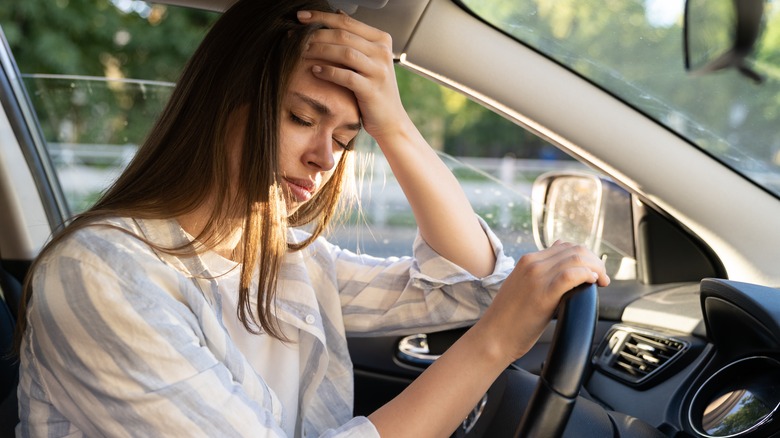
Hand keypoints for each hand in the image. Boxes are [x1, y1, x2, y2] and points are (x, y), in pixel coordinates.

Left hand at [297, 10, 407, 143]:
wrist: (390, 120)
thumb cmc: (374, 89)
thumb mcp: (369, 59)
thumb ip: (356, 38)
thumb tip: (339, 13)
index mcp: (381, 40)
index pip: (347, 22)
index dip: (321, 17)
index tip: (300, 16)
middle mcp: (382, 52)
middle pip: (343, 34)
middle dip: (315, 33)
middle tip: (294, 35)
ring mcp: (379, 71)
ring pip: (345, 52)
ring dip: (319, 50)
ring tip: (301, 51)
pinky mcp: (372, 89)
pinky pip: (347, 76)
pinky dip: (328, 72)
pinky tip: (314, 71)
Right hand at [477, 241, 610, 362]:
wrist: (493, 336)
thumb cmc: (509, 318)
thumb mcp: (522, 287)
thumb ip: (540, 274)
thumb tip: (559, 267)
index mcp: (527, 260)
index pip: (565, 246)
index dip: (585, 256)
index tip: (593, 271)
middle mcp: (532, 263)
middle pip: (575, 250)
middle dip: (595, 261)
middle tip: (602, 277)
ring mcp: (536, 277)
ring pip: (576, 258)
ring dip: (596, 268)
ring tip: (601, 281)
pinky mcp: (543, 293)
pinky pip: (571, 275)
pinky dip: (587, 275)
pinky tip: (592, 283)